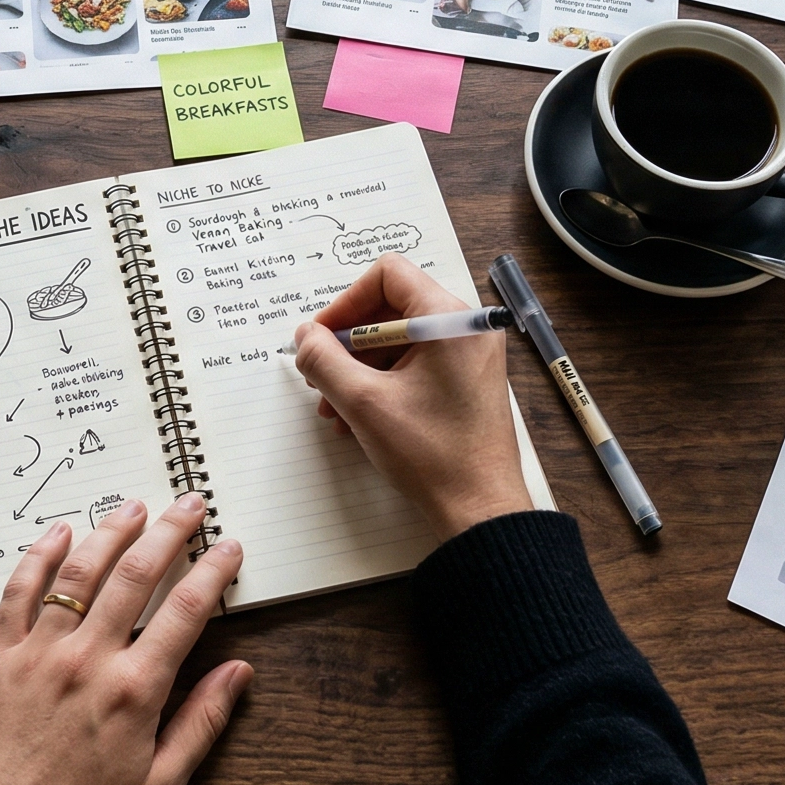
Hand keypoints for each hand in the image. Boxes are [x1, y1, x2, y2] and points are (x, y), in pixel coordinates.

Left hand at [0, 495, 248, 784]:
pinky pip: (18, 592)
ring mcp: (39, 654)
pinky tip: (57, 533)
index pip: (185, 611)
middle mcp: (87, 661)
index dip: (213, 571)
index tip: (229, 546)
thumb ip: (203, 721)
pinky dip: (39, 556)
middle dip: (169, 532)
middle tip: (189, 505)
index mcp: (134, 692)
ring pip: (78, 572)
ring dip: (110, 531)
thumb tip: (238, 672)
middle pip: (136, 575)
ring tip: (133, 506)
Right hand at [292, 253, 530, 540]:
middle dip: (348, 343)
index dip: (346, 302)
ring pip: (399, 341)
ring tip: (333, 406)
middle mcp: (465, 329)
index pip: (388, 275)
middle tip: (319, 374)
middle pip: (391, 309)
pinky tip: (357, 418)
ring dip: (359, 369)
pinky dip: (382, 383)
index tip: (321, 337)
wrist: (480, 508)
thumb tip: (304, 335)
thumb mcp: (364, 403)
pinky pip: (416, 365)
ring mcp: (469, 356)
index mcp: (449, 320)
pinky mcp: (466, 382)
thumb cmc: (434, 455)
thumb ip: (324, 360)